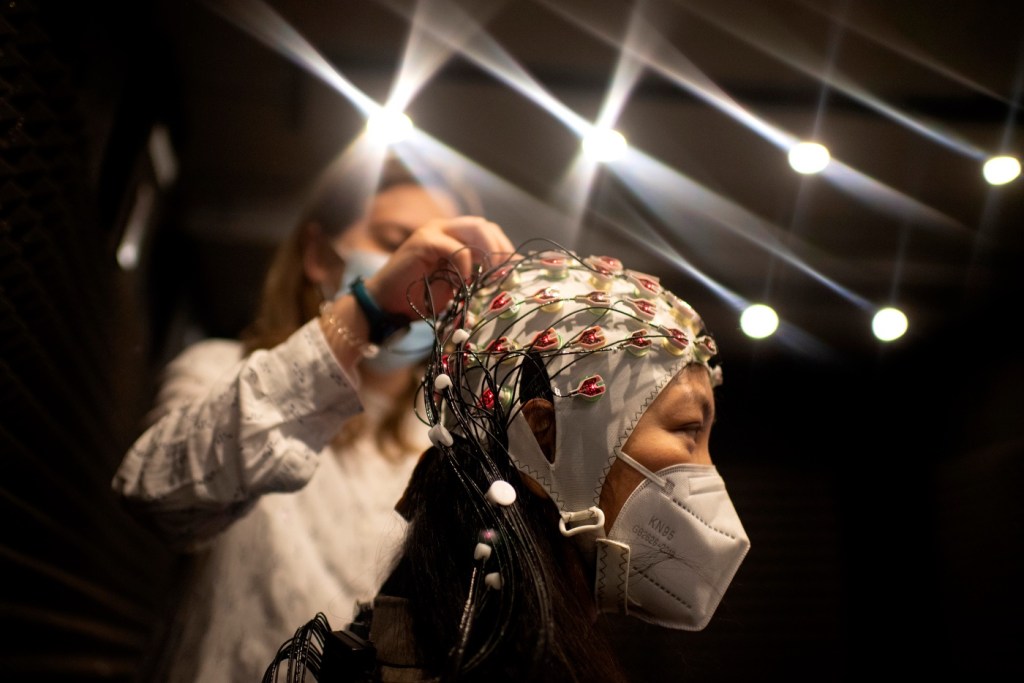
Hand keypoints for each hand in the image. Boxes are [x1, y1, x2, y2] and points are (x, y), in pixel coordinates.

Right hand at [364, 216, 514, 319]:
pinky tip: (465, 283)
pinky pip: (456, 247)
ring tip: (493, 276)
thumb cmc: (421, 297)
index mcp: (454, 236)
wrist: (387, 304)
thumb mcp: (457, 286)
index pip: (489, 232)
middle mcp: (445, 228)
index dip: (505, 249)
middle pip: (486, 226)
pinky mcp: (424, 241)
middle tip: (507, 275)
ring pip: (475, 229)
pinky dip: (466, 265)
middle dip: (502, 249)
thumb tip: (506, 281)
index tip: (517, 272)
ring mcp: (434, 231)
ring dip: (489, 253)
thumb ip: (477, 276)